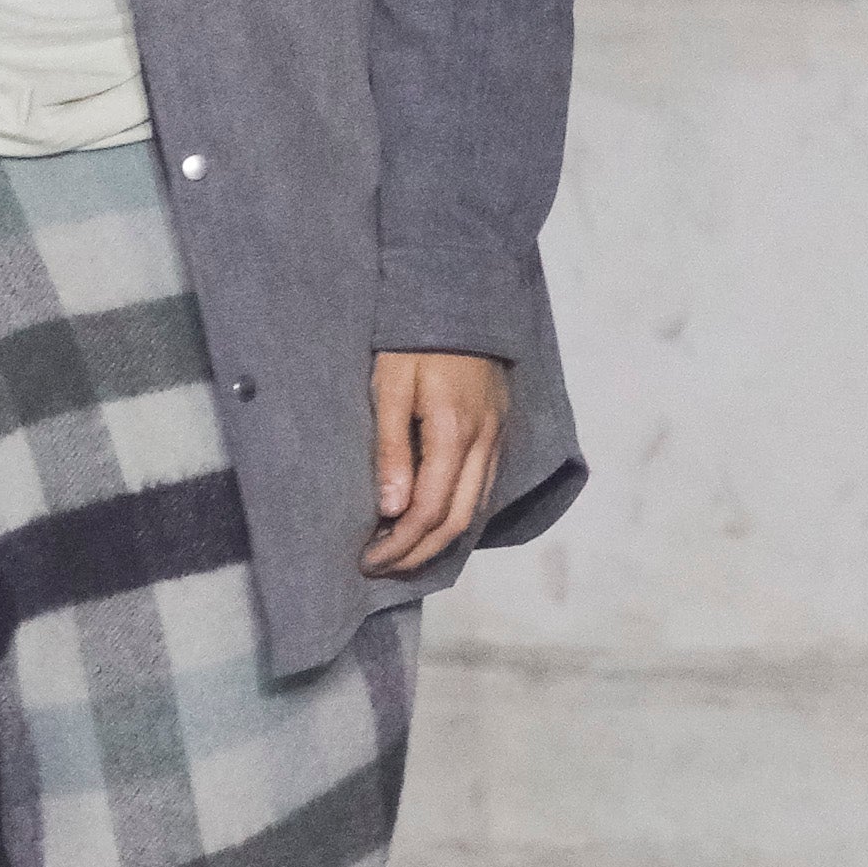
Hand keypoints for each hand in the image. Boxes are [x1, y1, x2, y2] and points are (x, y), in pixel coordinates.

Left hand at [360, 351, 509, 575]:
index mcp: (452, 432)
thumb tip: (392, 509)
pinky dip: (458, 516)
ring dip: (439, 541)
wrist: (457, 298)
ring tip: (403, 555)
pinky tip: (434, 524)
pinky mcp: (499, 431)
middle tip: (381, 568)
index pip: (428, 511)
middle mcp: (483, 442)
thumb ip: (391, 448)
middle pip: (455, 521)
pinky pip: (483, 489)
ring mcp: (496, 438)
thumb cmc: (412, 341)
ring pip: (474, 510)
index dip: (399, 544)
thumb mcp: (389, 386)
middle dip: (417, 553)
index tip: (368, 560)